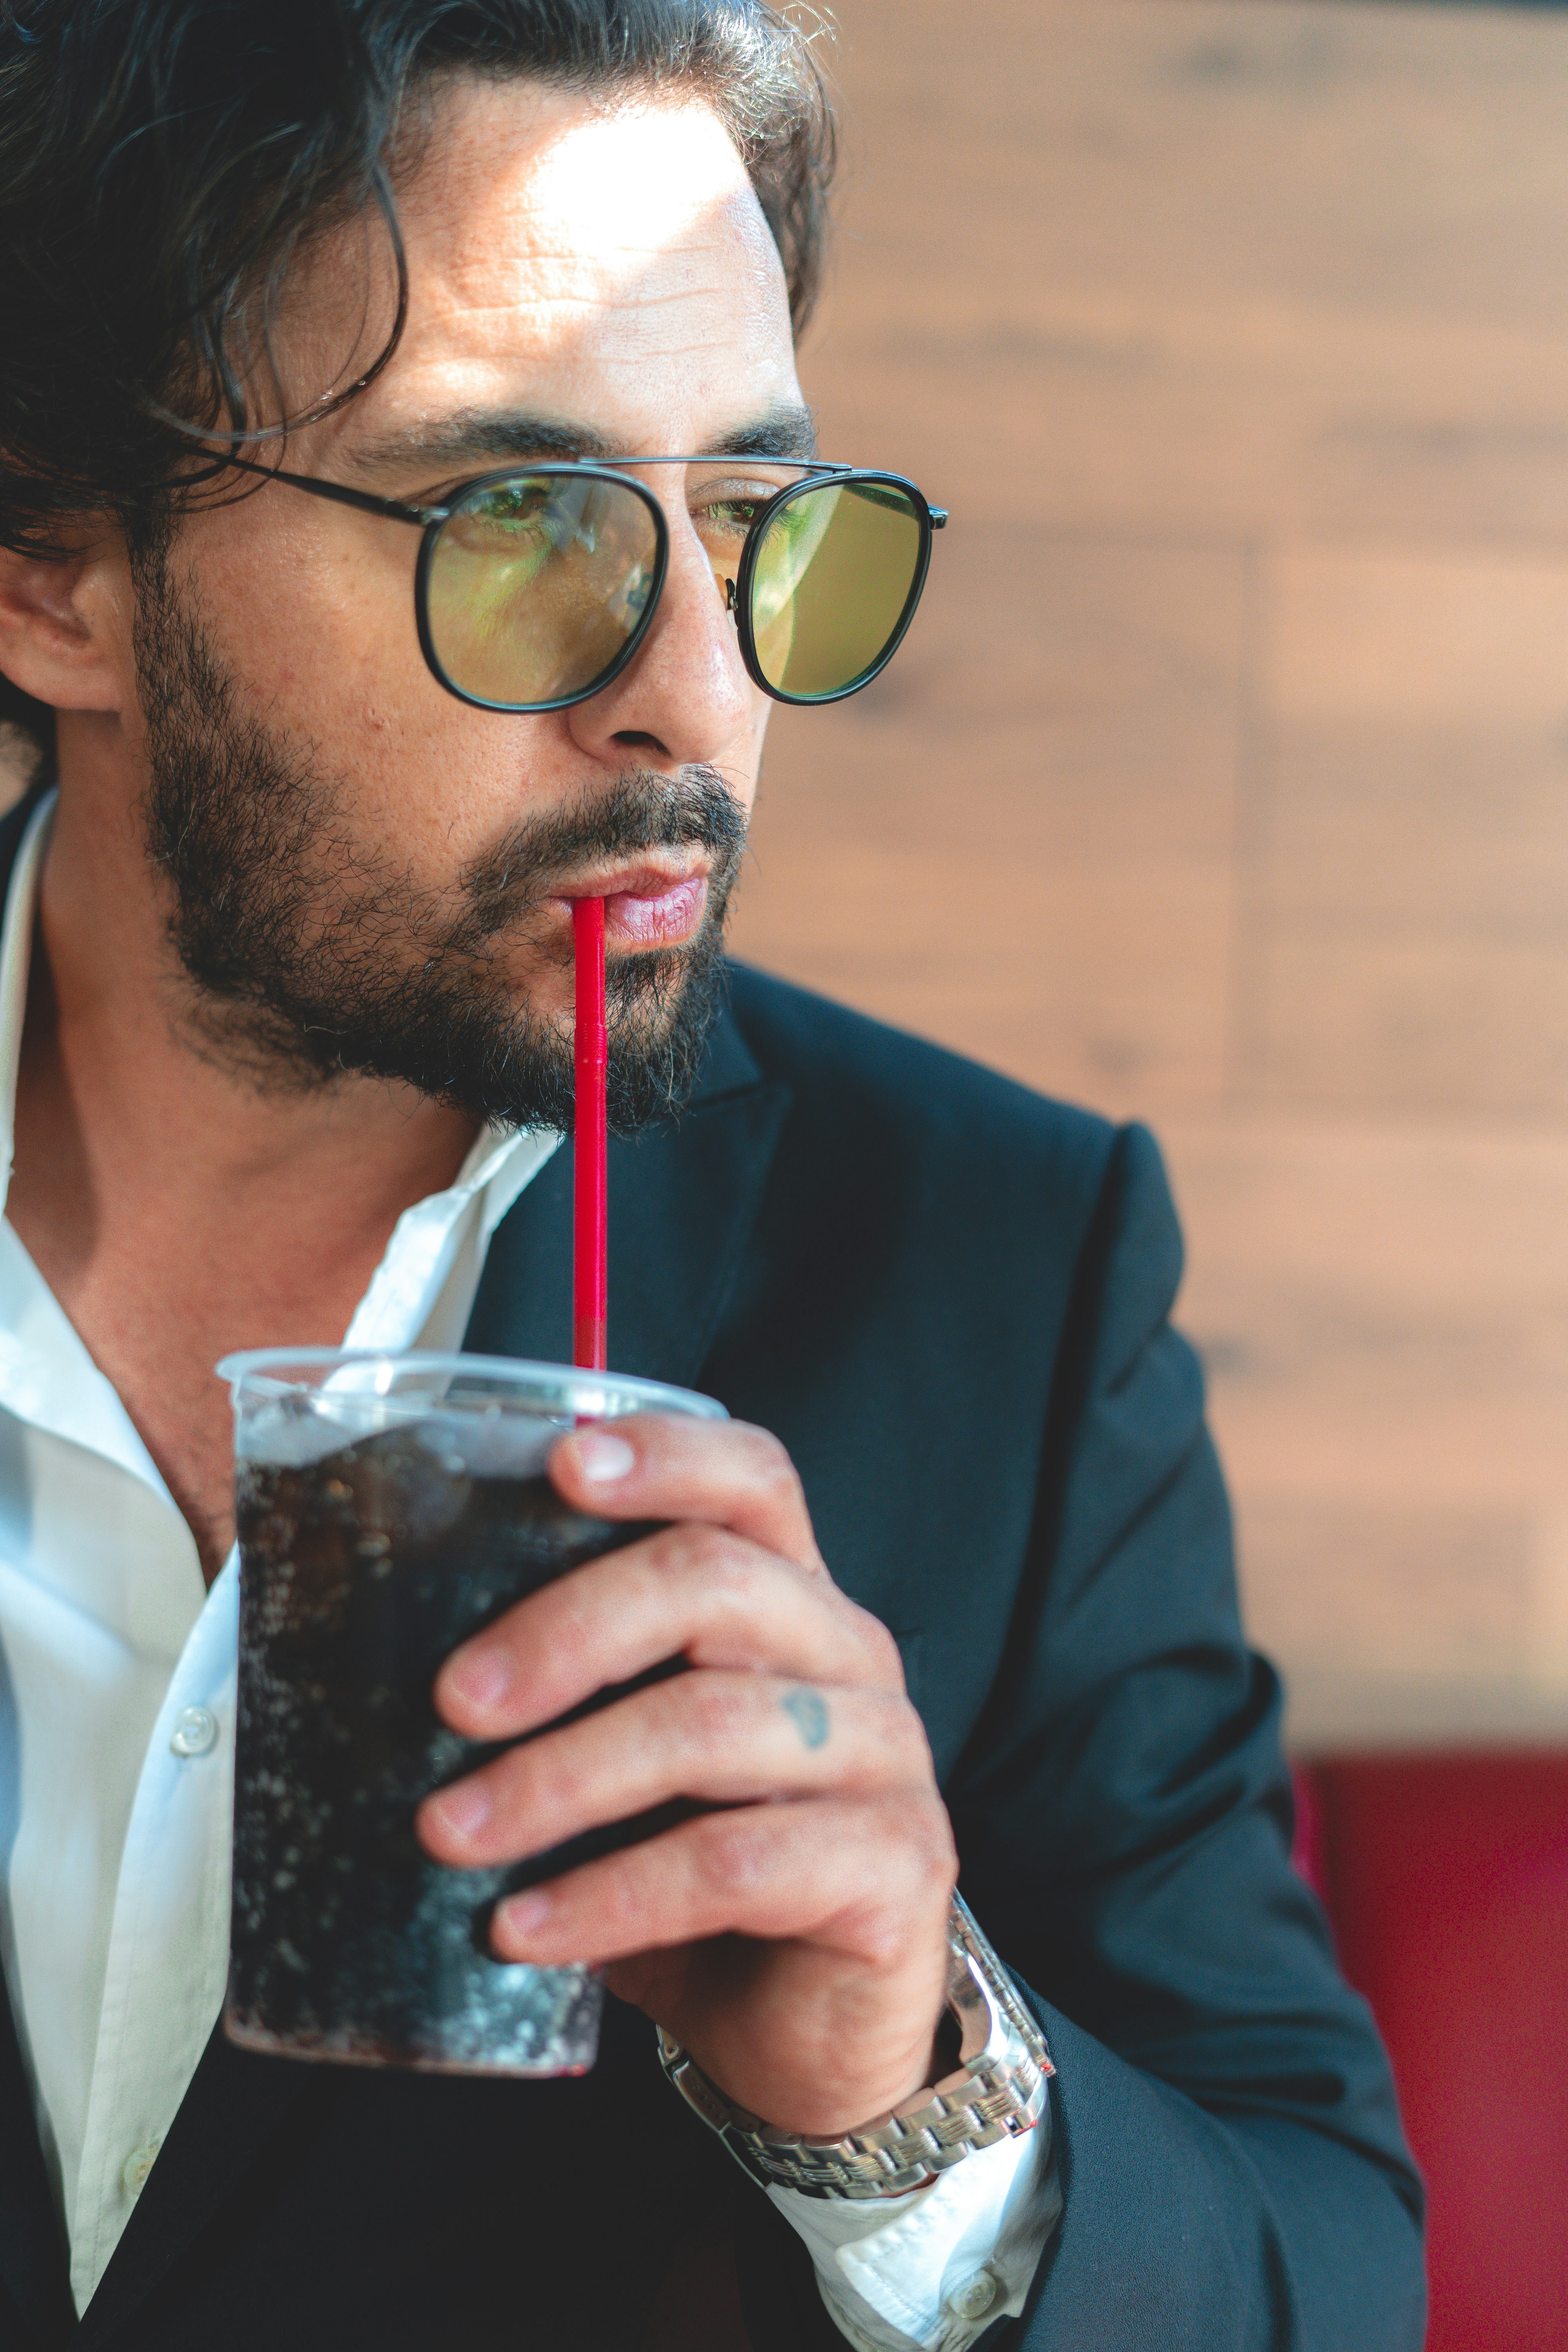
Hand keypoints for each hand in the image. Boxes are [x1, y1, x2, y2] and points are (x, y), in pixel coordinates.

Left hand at [415, 1414, 956, 2136]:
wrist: (803, 2035)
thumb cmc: (694, 1884)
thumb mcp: (626, 1770)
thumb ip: (563, 1706)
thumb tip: (388, 1676)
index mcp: (790, 1601)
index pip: (751, 1478)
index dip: (665, 1455)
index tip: (559, 1465)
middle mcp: (852, 1656)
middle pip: (716, 1583)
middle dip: (567, 1632)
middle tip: (450, 1703)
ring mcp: (887, 1760)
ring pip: (712, 1725)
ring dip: (559, 1778)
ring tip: (450, 1834)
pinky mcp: (895, 1868)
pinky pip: (736, 1863)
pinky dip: (611, 1894)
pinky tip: (524, 1927)